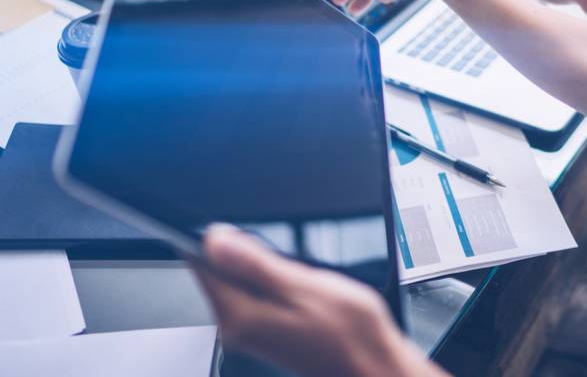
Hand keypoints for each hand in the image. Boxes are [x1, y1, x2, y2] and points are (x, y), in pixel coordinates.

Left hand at [191, 226, 443, 376]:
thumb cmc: (349, 334)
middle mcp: (238, 327)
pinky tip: (306, 290)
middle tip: (289, 262)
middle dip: (250, 253)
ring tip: (302, 279)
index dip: (220, 239)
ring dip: (269, 269)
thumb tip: (214, 239)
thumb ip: (255, 263)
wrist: (373, 365)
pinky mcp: (266, 331)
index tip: (247, 234)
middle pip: (221, 271)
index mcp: (240, 316)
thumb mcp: (305, 284)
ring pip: (242, 280)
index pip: (202, 265)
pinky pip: (259, 293)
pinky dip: (279, 283)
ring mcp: (251, 331)